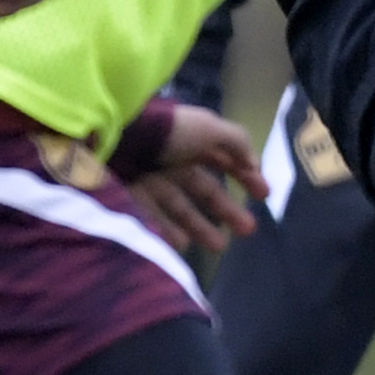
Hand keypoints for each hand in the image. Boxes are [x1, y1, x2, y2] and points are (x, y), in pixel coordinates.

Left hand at [121, 103, 265, 254]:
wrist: (111, 136)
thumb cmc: (166, 131)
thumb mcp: (209, 127)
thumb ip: (236, 143)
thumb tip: (253, 163)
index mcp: (190, 141)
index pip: (223, 159)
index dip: (245, 175)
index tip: (264, 195)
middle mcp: (171, 161)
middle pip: (204, 188)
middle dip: (227, 209)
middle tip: (249, 231)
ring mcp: (148, 180)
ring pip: (178, 208)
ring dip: (200, 227)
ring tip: (220, 246)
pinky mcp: (127, 198)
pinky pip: (150, 218)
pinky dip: (166, 232)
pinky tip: (183, 245)